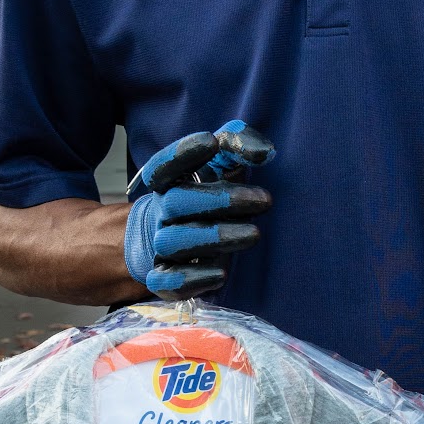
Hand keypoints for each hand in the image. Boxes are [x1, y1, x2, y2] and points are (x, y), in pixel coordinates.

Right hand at [123, 120, 274, 297]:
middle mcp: (160, 212)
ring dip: (215, 237)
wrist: (173, 240)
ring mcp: (159, 246)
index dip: (183, 152)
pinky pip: (167, 282)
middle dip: (221, 200)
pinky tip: (221, 274)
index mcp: (167, 183)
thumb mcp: (219, 165)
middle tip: (265, 200)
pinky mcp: (164, 279)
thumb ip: (237, 145)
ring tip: (254, 234)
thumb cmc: (205, 196)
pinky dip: (191, 279)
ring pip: (174, 242)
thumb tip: (262, 150)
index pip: (163, 165)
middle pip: (176, 203)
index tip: (211, 141)